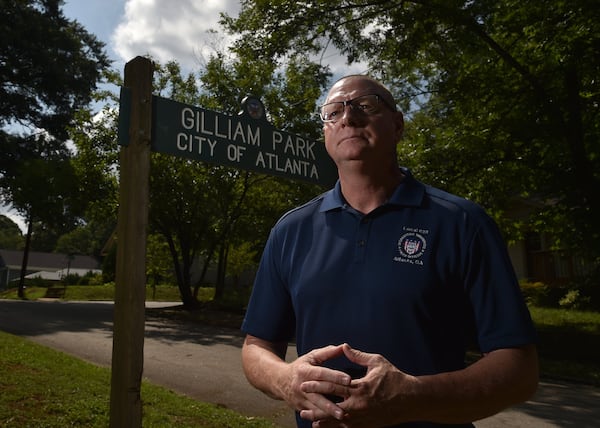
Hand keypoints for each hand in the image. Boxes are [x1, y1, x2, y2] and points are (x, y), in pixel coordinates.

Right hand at [281, 344, 352, 420]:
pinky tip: (333, 422)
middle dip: (331, 403)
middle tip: (346, 407)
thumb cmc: (300, 367)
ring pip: (315, 408)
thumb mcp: (311, 357)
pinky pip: (313, 415)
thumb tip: (344, 346)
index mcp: (304, 371)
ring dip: (328, 414)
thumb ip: (327, 352)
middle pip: (318, 395)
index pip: (321, 374)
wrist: (279, 381)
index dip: (335, 376)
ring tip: (341, 417)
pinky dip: (323, 419)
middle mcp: (301, 386)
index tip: (349, 380)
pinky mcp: (301, 409)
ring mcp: (300, 399)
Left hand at [300, 344, 416, 427]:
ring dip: (324, 422)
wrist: (412, 399)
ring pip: (339, 421)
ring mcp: (363, 417)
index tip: (304, 384)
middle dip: (315, 408)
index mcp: (359, 388)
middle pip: (331, 407)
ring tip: (311, 422)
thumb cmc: (395, 379)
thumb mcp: (377, 362)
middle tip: (301, 408)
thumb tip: (344, 346)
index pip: (333, 386)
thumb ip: (358, 356)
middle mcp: (359, 404)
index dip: (317, 385)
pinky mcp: (369, 425)